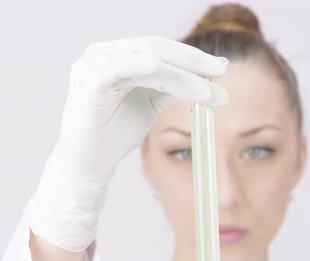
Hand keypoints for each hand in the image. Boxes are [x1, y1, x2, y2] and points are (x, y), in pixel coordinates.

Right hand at [27, 36, 229, 251]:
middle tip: (221, 72)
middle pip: (157, 49)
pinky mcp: (87, 82)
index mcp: (121, 55)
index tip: (222, 68)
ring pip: (146, 61)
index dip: (193, 58)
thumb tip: (211, 71)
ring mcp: (95, 65)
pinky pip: (116, 70)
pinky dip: (137, 66)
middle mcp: (107, 53)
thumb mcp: (152, 102)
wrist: (91, 162)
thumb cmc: (116, 131)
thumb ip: (174, 83)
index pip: (162, 49)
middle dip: (192, 62)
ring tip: (206, 90)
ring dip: (180, 74)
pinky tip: (158, 66)